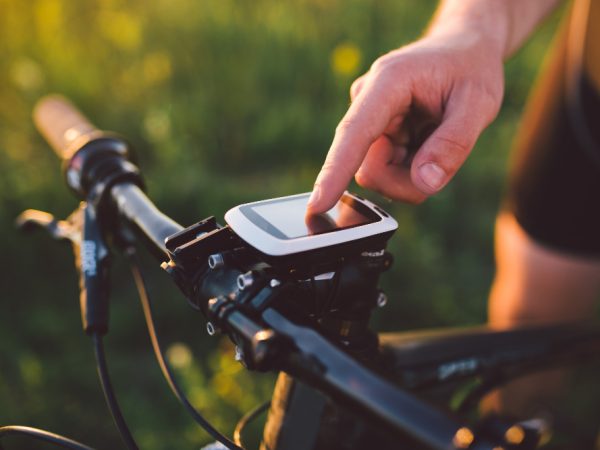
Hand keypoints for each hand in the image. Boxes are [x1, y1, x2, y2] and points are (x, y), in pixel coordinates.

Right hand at [307, 31, 504, 212]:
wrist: (463, 50)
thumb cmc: (471, 69)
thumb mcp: (479, 102)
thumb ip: (453, 144)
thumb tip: (424, 184)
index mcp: (388, 82)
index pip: (354, 133)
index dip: (334, 171)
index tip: (317, 204)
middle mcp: (367, 101)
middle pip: (370, 168)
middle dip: (407, 179)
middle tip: (445, 159)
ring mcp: (367, 120)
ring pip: (378, 175)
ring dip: (411, 174)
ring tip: (437, 141)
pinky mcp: (371, 135)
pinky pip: (385, 171)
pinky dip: (410, 169)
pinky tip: (425, 141)